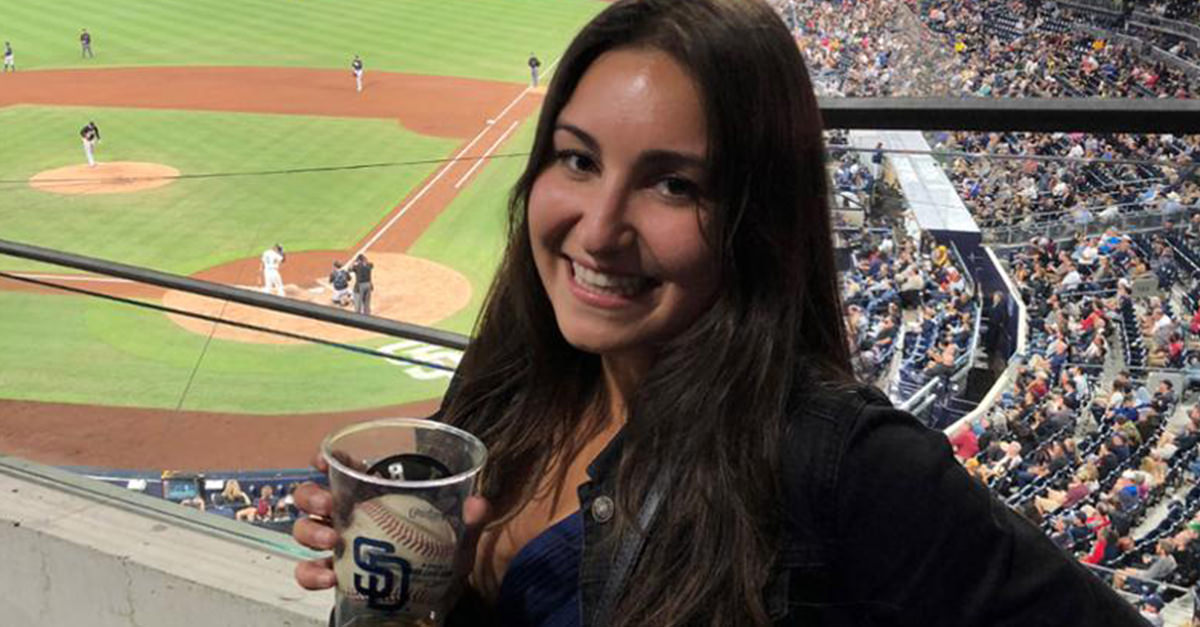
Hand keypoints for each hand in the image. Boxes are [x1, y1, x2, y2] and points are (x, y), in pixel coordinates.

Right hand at [292, 451, 491, 591]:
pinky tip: (329, 577)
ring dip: (311, 531)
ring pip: (305, 528)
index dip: (330, 458)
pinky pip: (308, 570)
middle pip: (314, 495)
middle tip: (330, 506)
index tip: (325, 459)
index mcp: (376, 495)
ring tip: (331, 542)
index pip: (345, 468)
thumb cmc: (440, 560)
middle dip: (313, 495)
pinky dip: (311, 572)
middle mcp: (350, 515)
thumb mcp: (458, 540)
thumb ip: (469, 522)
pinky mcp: (334, 574)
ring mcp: (338, 545)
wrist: (434, 604)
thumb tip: (478, 504)